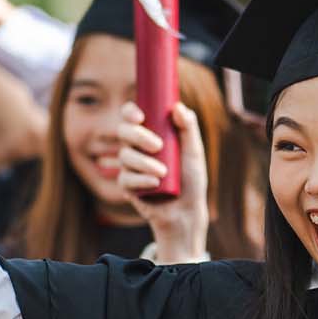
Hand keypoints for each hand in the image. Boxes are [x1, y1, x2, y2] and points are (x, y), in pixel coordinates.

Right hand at [109, 102, 209, 262]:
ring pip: (124, 156)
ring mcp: (130, 167)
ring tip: (163, 173)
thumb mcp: (194, 152)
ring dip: (143, 163)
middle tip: (157, 145)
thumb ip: (189, 128)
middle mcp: (136, 148)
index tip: (140, 116)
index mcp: (150, 134)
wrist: (187, 211)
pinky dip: (140, 180)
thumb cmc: (192, 179)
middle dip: (138, 136)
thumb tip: (178, 107)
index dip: (130, 112)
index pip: (131, 116)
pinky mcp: (128, 186)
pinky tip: (154, 184)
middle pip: (123, 132)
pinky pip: (125, 178)